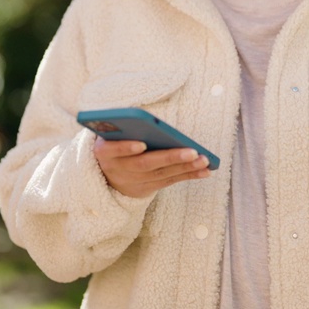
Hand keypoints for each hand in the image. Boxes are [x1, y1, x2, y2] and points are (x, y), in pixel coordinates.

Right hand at [92, 137, 211, 197]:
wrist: (105, 176)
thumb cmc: (114, 145)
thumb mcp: (109, 136)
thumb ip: (123, 128)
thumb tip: (149, 120)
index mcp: (104, 152)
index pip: (113, 150)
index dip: (126, 148)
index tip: (141, 144)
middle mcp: (118, 169)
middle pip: (145, 164)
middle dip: (170, 158)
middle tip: (191, 152)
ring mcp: (133, 182)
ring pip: (162, 174)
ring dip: (185, 167)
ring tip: (204, 159)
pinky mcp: (146, 189)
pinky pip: (169, 181)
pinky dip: (188, 175)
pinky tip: (205, 170)